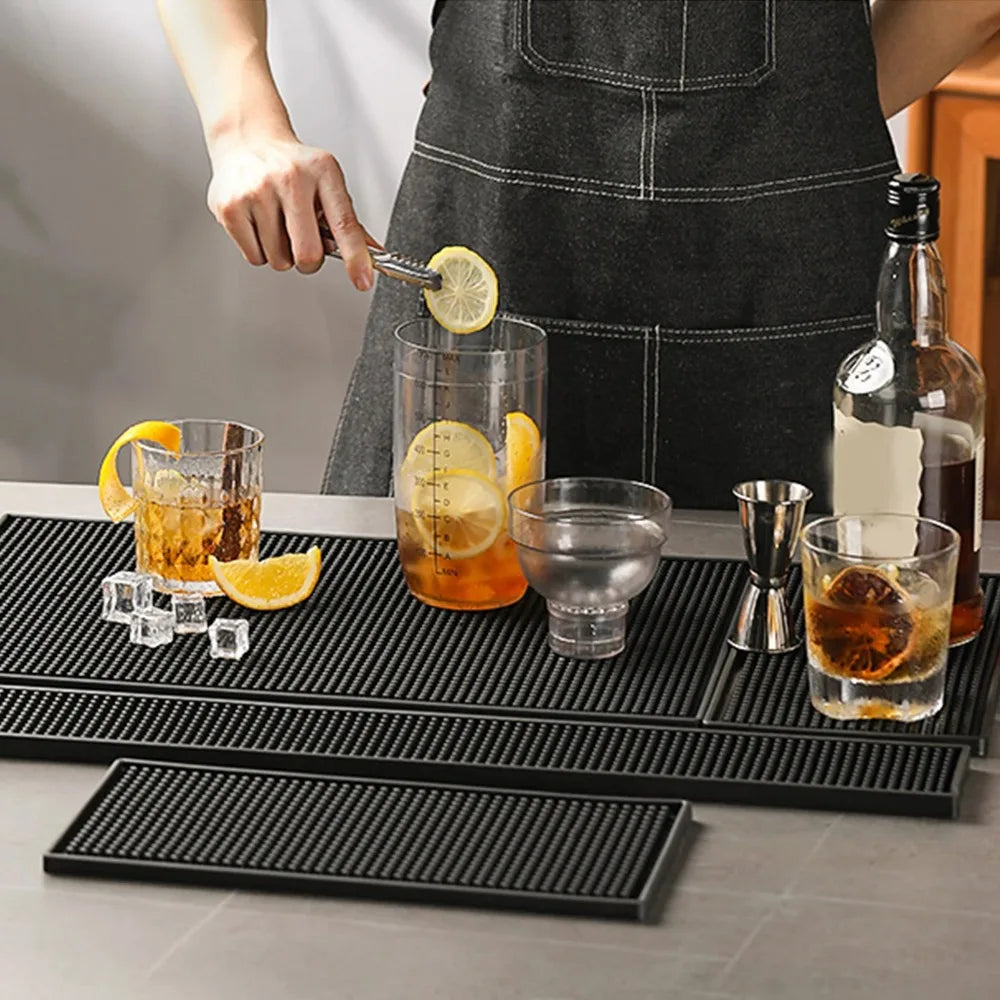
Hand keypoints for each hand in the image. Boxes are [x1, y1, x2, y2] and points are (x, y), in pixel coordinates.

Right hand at [206, 134, 377, 289]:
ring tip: (277, 223)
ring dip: (281, 254)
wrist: (248, 140)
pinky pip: (255, 258)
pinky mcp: (230, 207)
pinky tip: (259, 223)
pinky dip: (260, 251)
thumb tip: (372, 256)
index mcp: (322, 171)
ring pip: (279, 261)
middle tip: (303, 243)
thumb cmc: (292, 168)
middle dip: (309, 261)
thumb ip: (349, 222)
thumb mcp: (326, 182)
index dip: (355, 258)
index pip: (344, 225)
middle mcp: (290, 178)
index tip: (363, 280)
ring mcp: (257, 192)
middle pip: (308, 254)